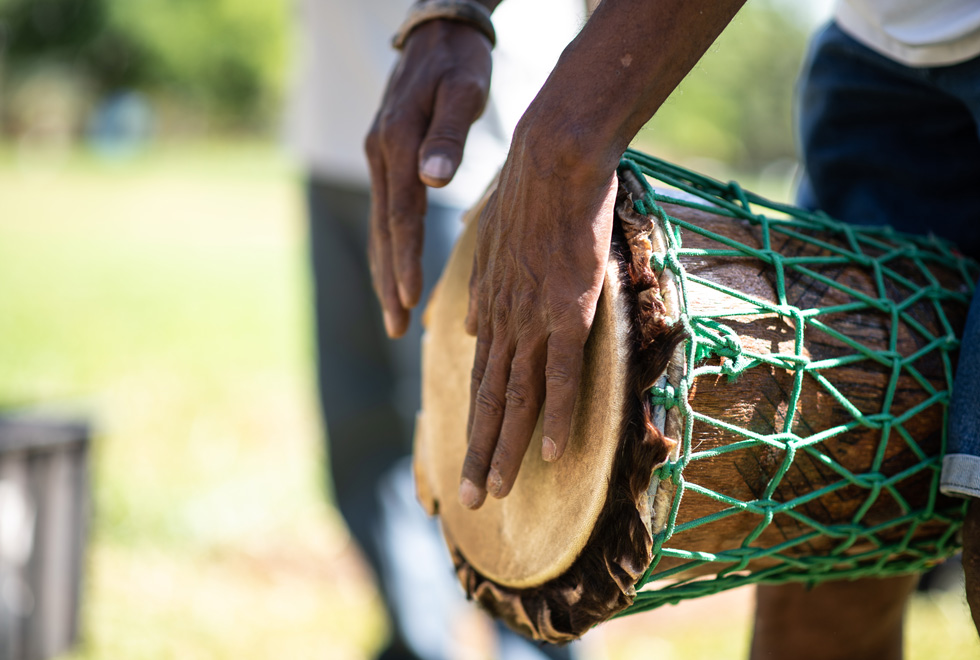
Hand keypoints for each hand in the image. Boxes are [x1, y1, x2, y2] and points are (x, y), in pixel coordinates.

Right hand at [364, 20, 492, 337]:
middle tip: (396, 329)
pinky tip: (395, 272)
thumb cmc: (458, 62)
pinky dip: (389, 248)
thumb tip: (432, 179)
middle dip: (389, 283)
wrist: (437, 32)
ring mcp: (378, 156)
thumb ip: (447, 135)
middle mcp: (380, 154)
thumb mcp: (461, 91)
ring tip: (393, 317)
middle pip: (384, 231)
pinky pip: (386, 212)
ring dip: (385, 273)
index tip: (410, 298)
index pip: (401, 215)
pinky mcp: (384, 156)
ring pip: (380, 226)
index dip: (405, 259)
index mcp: (398, 144)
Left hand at [458, 127, 617, 508]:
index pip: (480, 375)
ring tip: (496, 491)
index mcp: (488, 308)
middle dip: (477, 450)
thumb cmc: (529, 195)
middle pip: (488, 398)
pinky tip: (552, 454)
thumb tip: (468, 326)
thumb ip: (481, 292)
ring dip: (506, 449)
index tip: (469, 451)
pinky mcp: (567, 313)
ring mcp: (532, 320)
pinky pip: (560, 376)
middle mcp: (502, 322)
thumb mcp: (491, 246)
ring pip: (516, 398)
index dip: (475, 417)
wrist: (550, 161)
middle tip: (469, 498)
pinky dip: (558, 418)